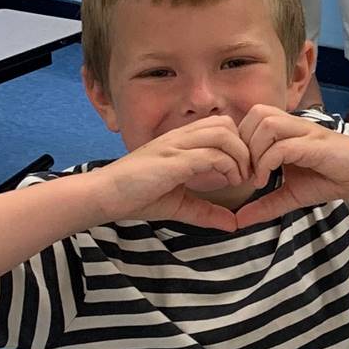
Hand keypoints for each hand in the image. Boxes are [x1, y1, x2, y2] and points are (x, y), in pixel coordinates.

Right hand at [94, 120, 253, 231]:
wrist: (103, 196)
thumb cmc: (136, 197)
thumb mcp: (179, 205)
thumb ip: (206, 212)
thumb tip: (232, 224)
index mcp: (181, 141)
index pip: (221, 126)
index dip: (238, 145)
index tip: (242, 171)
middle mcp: (180, 137)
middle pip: (226, 123)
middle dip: (243, 147)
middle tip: (245, 173)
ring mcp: (176, 146)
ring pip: (223, 134)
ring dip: (238, 156)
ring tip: (237, 179)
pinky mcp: (173, 160)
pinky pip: (210, 154)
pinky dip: (226, 167)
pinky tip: (226, 184)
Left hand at [233, 107, 348, 228]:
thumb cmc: (332, 180)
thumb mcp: (292, 195)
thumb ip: (266, 205)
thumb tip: (239, 220)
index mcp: (287, 131)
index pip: (252, 118)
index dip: (240, 141)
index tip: (242, 172)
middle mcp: (295, 126)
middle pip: (257, 113)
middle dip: (244, 143)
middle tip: (246, 173)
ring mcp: (307, 132)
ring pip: (267, 123)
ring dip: (255, 151)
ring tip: (256, 177)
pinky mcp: (316, 145)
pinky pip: (283, 146)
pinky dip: (267, 163)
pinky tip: (266, 183)